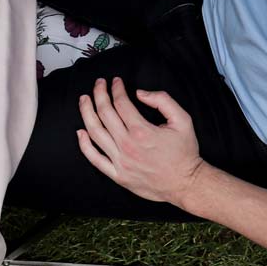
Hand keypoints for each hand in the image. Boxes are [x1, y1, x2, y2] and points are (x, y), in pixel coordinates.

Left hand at [77, 77, 205, 205]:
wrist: (186, 183)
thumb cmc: (185, 152)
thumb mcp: (183, 120)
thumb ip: (163, 101)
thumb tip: (140, 93)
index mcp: (142, 131)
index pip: (120, 103)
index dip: (116, 88)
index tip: (115, 81)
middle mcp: (128, 146)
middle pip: (104, 113)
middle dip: (99, 94)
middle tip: (98, 84)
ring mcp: (120, 162)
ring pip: (95, 133)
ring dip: (87, 113)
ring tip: (84, 100)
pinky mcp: (118, 175)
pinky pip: (95, 159)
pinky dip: (84, 144)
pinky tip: (80, 132)